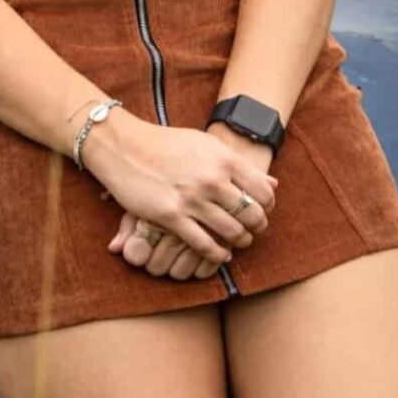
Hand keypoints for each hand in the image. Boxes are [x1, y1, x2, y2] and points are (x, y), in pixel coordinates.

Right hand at [86, 116, 275, 278]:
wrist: (124, 146)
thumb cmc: (165, 143)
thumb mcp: (205, 144)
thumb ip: (237, 165)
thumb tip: (274, 184)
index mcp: (223, 159)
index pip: (262, 191)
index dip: (268, 206)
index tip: (263, 211)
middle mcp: (212, 179)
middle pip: (251, 214)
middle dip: (257, 227)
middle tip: (254, 231)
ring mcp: (192, 199)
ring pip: (231, 231)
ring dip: (240, 241)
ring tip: (239, 242)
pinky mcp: (171, 216)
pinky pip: (203, 243)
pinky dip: (217, 253)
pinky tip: (221, 254)